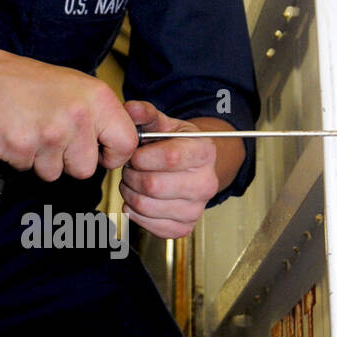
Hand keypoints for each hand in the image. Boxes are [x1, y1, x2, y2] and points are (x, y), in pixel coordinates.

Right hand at [0, 49, 138, 180]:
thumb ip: (104, 117)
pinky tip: (18, 132)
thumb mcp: (80, 88)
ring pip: (55, 174)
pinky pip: (28, 170)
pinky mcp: (20, 147)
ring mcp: (48, 134)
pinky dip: (22, 157)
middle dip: (69, 160)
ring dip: (43, 160)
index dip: (113, 154)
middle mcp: (76, 117)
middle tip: (53, 134)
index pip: (126, 145)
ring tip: (33, 130)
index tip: (99, 151)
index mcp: (97, 100)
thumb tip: (125, 146)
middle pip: (86, 169)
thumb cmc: (34, 84)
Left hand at [119, 101, 244, 237]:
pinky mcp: (185, 227)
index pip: (170, 157)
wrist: (192, 168)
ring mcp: (197, 208)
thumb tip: (131, 109)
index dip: (142, 157)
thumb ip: (145, 114)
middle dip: (131, 175)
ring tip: (133, 182)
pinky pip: (150, 226)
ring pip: (146, 206)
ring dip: (130, 193)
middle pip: (153, 185)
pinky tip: (139, 198)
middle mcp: (206, 182)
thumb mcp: (163, 124)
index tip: (135, 154)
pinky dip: (135, 213)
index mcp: (204, 152)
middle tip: (131, 169)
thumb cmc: (176, 145)